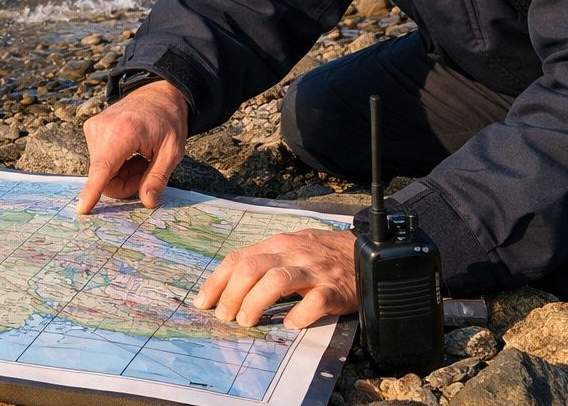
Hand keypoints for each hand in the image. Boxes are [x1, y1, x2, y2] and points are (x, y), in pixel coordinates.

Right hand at [76, 80, 188, 213]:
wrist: (157, 94)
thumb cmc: (168, 121)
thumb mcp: (173, 151)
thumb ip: (158, 177)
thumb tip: (147, 202)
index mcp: (123, 132)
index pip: (103, 168)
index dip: (92, 191)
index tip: (81, 209)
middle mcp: (102, 128)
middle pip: (105, 177)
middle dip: (126, 182)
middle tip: (147, 170)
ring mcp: (93, 128)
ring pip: (102, 172)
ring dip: (122, 173)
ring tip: (141, 157)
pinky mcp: (91, 129)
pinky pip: (100, 161)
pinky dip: (116, 164)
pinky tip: (131, 152)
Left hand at [194, 228, 356, 328]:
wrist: (364, 253)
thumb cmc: (322, 254)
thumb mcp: (290, 248)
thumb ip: (264, 261)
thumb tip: (230, 283)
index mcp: (278, 244)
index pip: (238, 258)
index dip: (217, 281)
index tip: (203, 302)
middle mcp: (292, 253)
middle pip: (252, 268)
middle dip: (232, 294)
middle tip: (225, 317)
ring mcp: (314, 270)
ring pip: (277, 280)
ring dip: (256, 302)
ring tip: (248, 321)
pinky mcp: (334, 289)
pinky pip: (314, 301)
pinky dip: (299, 314)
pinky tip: (290, 323)